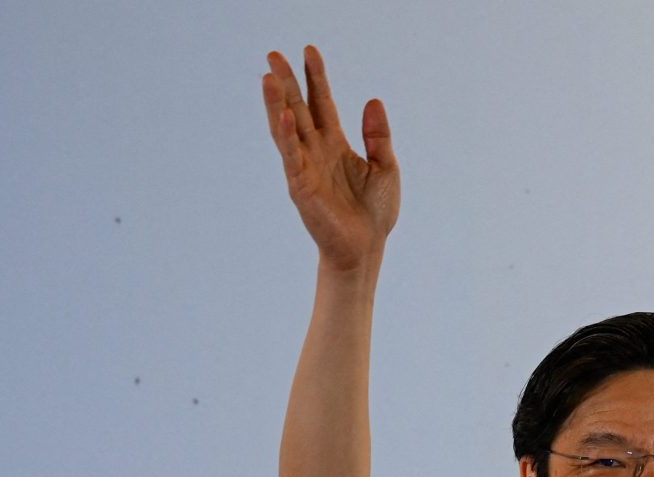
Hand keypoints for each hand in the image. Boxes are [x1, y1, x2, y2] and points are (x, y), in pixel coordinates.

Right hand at [262, 46, 399, 271]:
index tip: (309, 50)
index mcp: (335, 144)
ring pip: (286, 128)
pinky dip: (287, 135)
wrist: (367, 248)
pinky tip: (284, 115)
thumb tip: (373, 99)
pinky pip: (291, 156)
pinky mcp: (300, 186)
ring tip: (268, 76)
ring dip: (276, 103)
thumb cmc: (375, 213)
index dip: (316, 77)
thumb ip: (378, 135)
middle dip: (287, 82)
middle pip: (298, 109)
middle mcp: (316, 151)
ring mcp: (305, 167)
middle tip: (274, 54)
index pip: (322, 103)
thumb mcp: (386, 167)